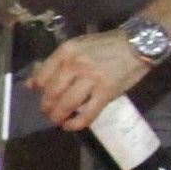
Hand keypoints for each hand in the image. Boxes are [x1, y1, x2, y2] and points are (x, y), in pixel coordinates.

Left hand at [28, 31, 153, 132]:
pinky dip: (75, 124)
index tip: (41, 97)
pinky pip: (87, 114)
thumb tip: (31, 84)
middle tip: (49, 112)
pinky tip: (70, 126)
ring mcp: (91, 79)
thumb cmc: (107, 46)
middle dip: (46, 107)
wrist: (139, 44)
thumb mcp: (78, 47)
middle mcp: (75, 64)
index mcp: (66, 51)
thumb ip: (55, 64)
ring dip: (57, 117)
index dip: (38, 91)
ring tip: (58, 120)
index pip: (42, 77)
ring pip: (66, 105)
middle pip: (52, 93)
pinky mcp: (106, 92)